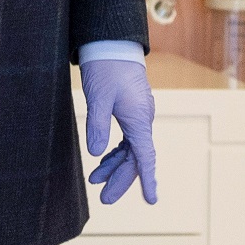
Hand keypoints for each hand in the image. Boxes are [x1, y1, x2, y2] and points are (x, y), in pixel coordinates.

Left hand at [82, 58, 157, 204]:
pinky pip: (126, 137)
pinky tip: (104, 158)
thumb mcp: (97, 97)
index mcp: (138, 120)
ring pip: (130, 148)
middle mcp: (142, 120)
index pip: (145, 158)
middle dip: (121, 179)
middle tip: (104, 199)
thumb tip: (97, 153)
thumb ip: (97, 125)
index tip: (150, 201)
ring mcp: (137, 114)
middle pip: (136, 157)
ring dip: (115, 165)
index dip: (146, 180)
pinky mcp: (129, 108)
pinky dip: (115, 150)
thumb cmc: (105, 67)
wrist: (111, 43)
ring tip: (95, 180)